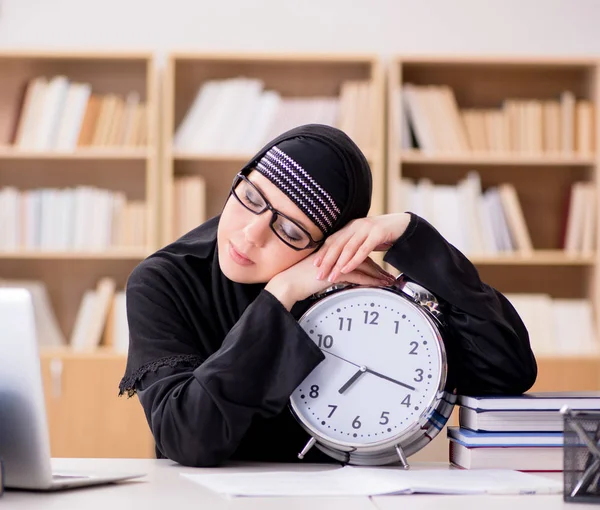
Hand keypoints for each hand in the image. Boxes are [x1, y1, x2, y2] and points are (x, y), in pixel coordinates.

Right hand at [265, 252, 395, 310]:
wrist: (288, 283)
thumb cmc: (299, 279)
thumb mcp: (319, 273)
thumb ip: (330, 271)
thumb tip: (339, 276)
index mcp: (333, 251)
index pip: (356, 253)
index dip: (369, 261)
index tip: (379, 268)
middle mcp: (337, 254)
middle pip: (363, 258)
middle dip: (378, 268)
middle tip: (390, 276)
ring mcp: (337, 262)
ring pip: (364, 266)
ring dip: (378, 274)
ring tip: (389, 282)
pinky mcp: (337, 272)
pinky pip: (358, 276)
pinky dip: (371, 281)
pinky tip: (379, 285)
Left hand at [313, 213, 410, 282]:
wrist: (404, 225)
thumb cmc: (384, 234)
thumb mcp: (365, 239)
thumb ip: (354, 245)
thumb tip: (341, 258)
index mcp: (351, 226)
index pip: (333, 240)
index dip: (323, 252)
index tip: (315, 264)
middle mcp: (356, 225)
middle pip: (337, 244)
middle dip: (326, 261)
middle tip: (319, 274)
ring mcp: (367, 228)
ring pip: (348, 248)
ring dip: (338, 264)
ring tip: (331, 276)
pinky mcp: (378, 234)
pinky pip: (363, 249)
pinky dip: (353, 261)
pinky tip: (346, 269)